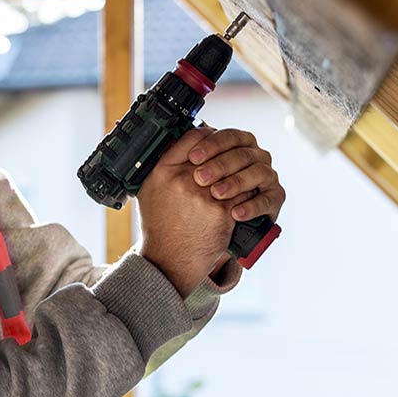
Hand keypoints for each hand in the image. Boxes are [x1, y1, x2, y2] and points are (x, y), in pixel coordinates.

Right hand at [136, 126, 282, 296]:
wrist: (169, 259)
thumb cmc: (160, 225)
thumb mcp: (150, 189)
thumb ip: (166, 164)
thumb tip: (187, 143)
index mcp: (164, 171)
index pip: (193, 137)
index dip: (208, 137)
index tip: (213, 138)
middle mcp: (183, 180)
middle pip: (217, 152)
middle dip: (227, 153)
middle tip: (231, 156)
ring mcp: (204, 196)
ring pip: (235, 171)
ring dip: (240, 172)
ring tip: (239, 178)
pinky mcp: (222, 212)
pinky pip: (244, 192)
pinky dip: (247, 193)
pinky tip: (245, 195)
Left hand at [185, 127, 283, 224]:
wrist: (210, 230)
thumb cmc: (199, 197)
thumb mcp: (187, 173)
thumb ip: (185, 154)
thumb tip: (177, 138)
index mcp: (236, 144)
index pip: (227, 137)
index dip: (211, 145)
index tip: (193, 157)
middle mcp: (254, 156)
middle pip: (242, 154)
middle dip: (220, 165)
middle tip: (200, 177)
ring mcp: (266, 176)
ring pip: (257, 172)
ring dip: (236, 182)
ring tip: (216, 194)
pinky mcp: (273, 198)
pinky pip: (268, 199)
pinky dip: (252, 206)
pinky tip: (235, 213)